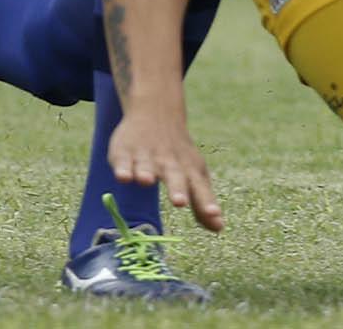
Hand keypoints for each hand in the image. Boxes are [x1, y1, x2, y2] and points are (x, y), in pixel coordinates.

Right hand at [108, 108, 224, 231]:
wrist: (157, 113)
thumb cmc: (179, 155)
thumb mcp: (195, 175)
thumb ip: (203, 204)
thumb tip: (219, 229)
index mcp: (190, 170)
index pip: (200, 187)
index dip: (207, 203)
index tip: (215, 215)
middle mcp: (170, 163)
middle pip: (175, 176)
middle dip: (177, 189)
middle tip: (180, 202)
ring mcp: (147, 156)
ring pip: (147, 166)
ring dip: (147, 173)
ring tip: (147, 181)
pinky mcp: (125, 152)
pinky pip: (124, 160)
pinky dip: (123, 167)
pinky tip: (123, 176)